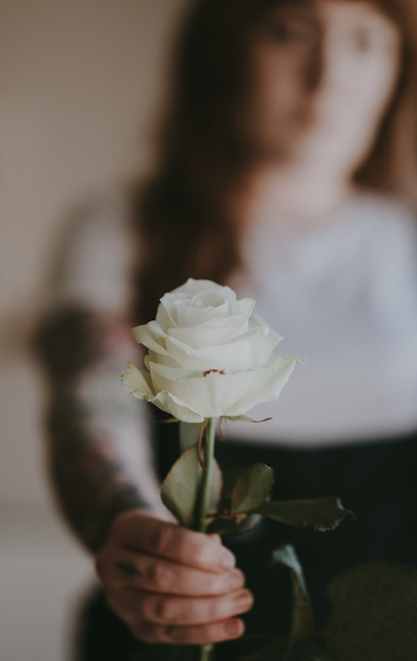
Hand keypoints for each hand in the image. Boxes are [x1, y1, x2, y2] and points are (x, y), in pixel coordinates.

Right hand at [95, 508, 252, 644]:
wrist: (135, 552)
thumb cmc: (163, 532)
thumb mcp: (175, 520)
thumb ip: (195, 533)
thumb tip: (219, 553)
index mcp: (124, 529)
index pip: (160, 539)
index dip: (197, 551)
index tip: (228, 560)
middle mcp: (113, 565)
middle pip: (161, 577)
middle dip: (207, 582)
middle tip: (238, 580)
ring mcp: (120, 600)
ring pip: (165, 610)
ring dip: (210, 609)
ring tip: (241, 600)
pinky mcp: (134, 627)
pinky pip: (171, 635)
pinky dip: (206, 632)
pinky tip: (233, 626)